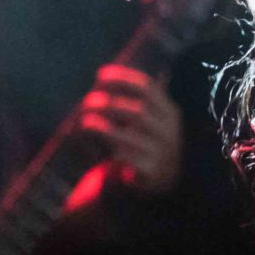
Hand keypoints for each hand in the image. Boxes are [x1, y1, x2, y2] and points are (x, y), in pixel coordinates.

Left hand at [78, 63, 182, 192]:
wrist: (161, 180)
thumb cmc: (147, 142)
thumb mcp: (150, 119)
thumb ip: (136, 99)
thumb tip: (105, 74)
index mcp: (169, 112)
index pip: (148, 88)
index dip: (122, 78)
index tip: (100, 75)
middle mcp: (168, 131)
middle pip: (138, 111)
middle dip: (110, 103)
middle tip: (88, 101)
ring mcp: (161, 153)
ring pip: (130, 135)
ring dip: (104, 126)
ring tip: (85, 121)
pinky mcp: (150, 171)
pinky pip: (127, 158)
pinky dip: (109, 149)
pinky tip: (96, 146)